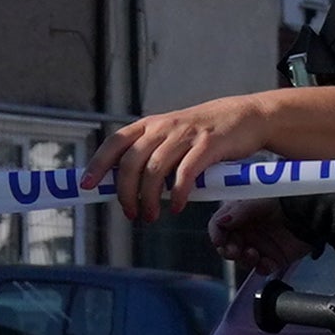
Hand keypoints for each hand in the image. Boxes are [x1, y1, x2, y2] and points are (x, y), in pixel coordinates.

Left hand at [88, 93, 281, 215]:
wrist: (246, 118)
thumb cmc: (205, 133)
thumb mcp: (173, 135)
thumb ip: (152, 154)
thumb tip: (126, 185)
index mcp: (150, 125)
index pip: (115, 143)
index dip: (99, 164)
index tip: (87, 185)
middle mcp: (163, 128)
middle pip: (132, 162)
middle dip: (126, 192)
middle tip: (130, 213)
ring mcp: (185, 136)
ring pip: (155, 170)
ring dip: (148, 199)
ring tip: (150, 217)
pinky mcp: (207, 146)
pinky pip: (185, 174)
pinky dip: (177, 194)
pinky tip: (176, 207)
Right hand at [211, 198, 302, 279]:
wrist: (312, 212)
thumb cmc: (285, 200)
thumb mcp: (257, 202)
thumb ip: (236, 212)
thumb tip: (220, 223)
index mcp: (240, 213)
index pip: (219, 225)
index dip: (216, 233)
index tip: (220, 240)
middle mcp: (248, 229)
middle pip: (228, 245)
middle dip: (228, 250)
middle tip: (234, 251)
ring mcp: (261, 244)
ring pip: (242, 259)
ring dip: (244, 259)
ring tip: (254, 254)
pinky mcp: (275, 257)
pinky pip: (261, 268)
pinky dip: (262, 267)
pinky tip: (268, 262)